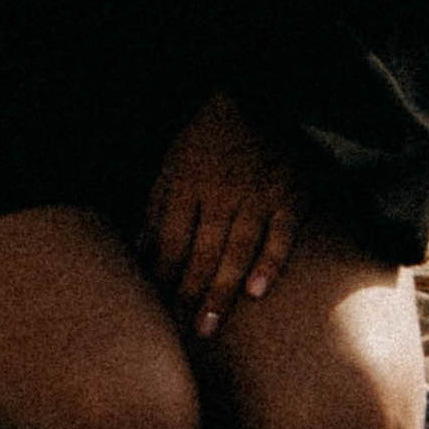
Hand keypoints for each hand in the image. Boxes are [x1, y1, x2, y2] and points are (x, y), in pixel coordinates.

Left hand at [142, 92, 303, 341]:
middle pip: (200, 253)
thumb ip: (158, 206)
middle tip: (181, 335)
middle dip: (187, 296)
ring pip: (236, 249)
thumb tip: (139, 251)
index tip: (155, 317)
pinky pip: (281, 233)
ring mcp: (256, 194)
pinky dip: (270, 261)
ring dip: (221, 290)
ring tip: (209, 325)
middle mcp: (219, 193)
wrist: (261, 92)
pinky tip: (257, 291)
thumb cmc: (209, 135)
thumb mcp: (173, 161)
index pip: (170, 242)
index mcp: (186, 184)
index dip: (161, 280)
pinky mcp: (290, 193)